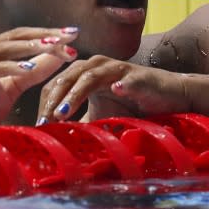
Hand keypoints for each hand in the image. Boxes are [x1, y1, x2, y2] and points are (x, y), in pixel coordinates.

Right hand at [0, 27, 79, 133]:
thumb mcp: (10, 89)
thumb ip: (32, 72)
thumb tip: (59, 55)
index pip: (24, 36)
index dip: (49, 33)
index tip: (75, 34)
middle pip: (16, 36)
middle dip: (45, 34)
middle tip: (72, 34)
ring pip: (2, 48)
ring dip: (30, 46)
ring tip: (54, 46)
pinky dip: (9, 67)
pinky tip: (28, 70)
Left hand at [35, 55, 192, 124]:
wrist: (170, 98)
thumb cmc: (135, 106)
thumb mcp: (102, 117)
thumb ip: (81, 124)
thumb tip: (56, 142)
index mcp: (84, 74)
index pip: (56, 85)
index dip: (45, 104)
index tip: (38, 127)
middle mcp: (97, 66)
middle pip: (66, 78)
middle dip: (53, 102)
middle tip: (44, 123)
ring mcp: (118, 69)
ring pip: (88, 76)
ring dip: (74, 95)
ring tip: (62, 114)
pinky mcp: (138, 75)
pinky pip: (126, 79)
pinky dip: (120, 85)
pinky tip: (115, 92)